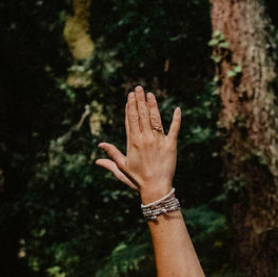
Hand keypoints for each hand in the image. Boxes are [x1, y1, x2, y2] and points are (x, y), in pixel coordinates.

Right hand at [96, 86, 180, 201]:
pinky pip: (174, 129)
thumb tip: (100, 146)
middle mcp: (146, 138)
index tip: (130, 97)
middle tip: (138, 88)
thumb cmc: (137, 180)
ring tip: (150, 94)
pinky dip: (176, 119)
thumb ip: (111, 154)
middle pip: (142, 115)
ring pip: (155, 118)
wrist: (155, 188)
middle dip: (139, 100)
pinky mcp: (171, 145)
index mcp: (133, 142)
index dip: (130, 107)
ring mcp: (159, 140)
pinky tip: (177, 109)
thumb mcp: (122, 167)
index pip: (131, 120)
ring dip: (153, 105)